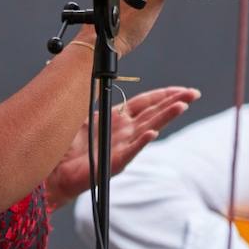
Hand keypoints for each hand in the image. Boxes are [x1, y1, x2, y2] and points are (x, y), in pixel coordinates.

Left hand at [44, 85, 200, 208]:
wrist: (55, 172)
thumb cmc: (69, 146)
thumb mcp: (84, 115)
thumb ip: (98, 101)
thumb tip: (100, 77)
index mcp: (118, 119)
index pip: (146, 103)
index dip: (164, 95)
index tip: (182, 89)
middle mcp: (124, 132)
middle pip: (153, 113)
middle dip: (174, 102)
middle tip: (193, 94)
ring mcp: (121, 147)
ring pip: (148, 129)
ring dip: (165, 117)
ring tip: (181, 107)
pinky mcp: (113, 162)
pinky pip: (129, 151)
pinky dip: (141, 142)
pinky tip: (152, 134)